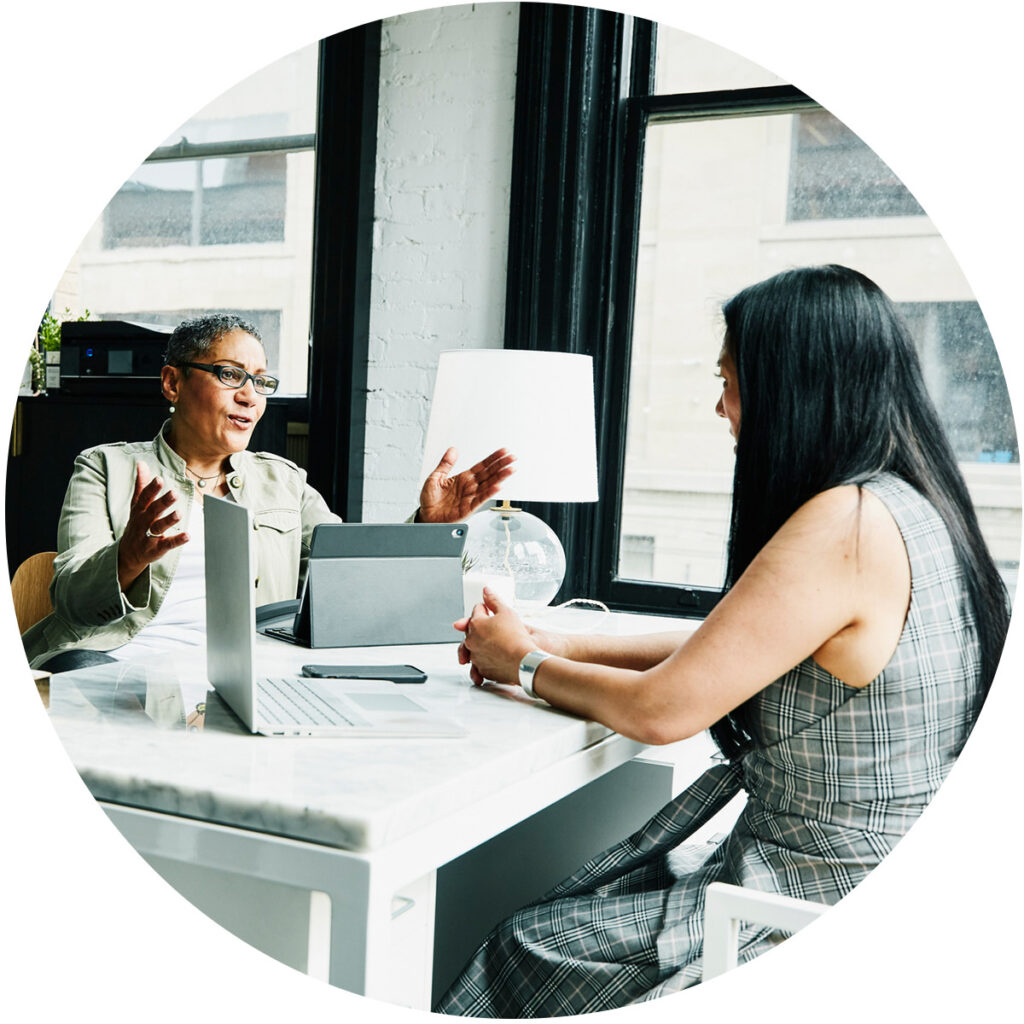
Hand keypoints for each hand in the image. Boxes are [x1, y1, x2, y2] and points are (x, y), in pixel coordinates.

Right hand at [117, 463, 189, 590]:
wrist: (128, 553)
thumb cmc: (137, 523)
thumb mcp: (136, 504)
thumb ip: (141, 485)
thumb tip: (141, 463)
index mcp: (139, 510)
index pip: (144, 497)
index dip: (151, 488)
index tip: (159, 479)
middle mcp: (143, 522)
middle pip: (153, 511)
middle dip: (163, 502)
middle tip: (174, 493)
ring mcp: (148, 536)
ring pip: (158, 527)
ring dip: (169, 520)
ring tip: (179, 513)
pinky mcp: (156, 549)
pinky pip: (167, 544)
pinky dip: (177, 540)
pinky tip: (187, 535)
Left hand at [417, 447, 514, 522]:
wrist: (426, 516)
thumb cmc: (430, 500)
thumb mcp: (436, 477)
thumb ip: (446, 464)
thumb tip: (452, 450)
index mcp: (463, 478)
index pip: (482, 466)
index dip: (493, 459)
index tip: (503, 452)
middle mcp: (470, 487)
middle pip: (489, 474)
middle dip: (501, 465)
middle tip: (512, 458)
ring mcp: (471, 497)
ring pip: (489, 485)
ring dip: (500, 477)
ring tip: (511, 469)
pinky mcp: (469, 508)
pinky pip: (481, 499)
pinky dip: (490, 493)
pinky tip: (498, 486)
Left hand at [454, 587, 535, 686]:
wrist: (523, 661)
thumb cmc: (516, 637)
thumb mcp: (507, 612)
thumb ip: (494, 600)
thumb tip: (486, 591)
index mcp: (475, 624)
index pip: (477, 610)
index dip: (486, 608)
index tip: (491, 610)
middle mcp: (471, 640)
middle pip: (471, 629)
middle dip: (480, 626)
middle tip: (490, 626)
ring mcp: (475, 656)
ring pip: (473, 648)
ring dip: (479, 644)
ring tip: (489, 644)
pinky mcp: (482, 670)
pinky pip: (478, 664)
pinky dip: (483, 661)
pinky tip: (492, 658)